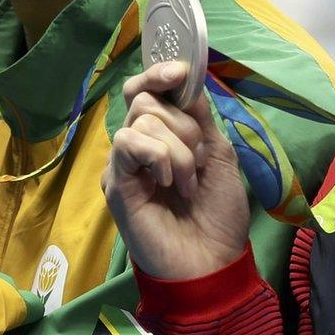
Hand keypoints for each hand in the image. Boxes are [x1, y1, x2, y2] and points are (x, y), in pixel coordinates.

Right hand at [101, 62, 248, 280]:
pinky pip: (127, 144)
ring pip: (141, 120)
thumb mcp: (219, 156)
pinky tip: (167, 182)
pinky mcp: (115, 183)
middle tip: (199, 161)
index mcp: (163, 137)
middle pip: (145, 100)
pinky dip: (157, 155)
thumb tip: (187, 81)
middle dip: (183, 125)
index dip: (158, 75)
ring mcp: (124, 165)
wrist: (211, 261)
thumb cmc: (218, 215)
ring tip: (187, 183)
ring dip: (178, 149)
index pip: (145, 91)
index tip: (180, 72)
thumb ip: (201, 118)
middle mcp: (139, 146)